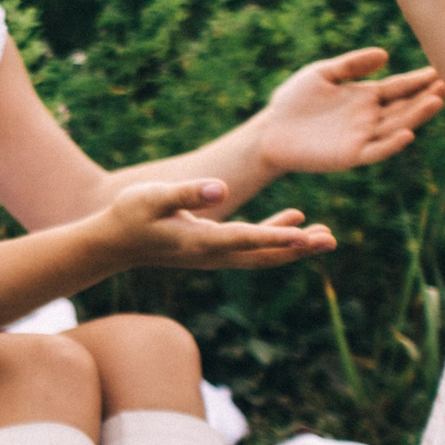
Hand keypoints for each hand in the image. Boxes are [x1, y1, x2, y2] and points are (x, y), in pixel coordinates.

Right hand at [104, 178, 336, 271]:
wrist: (113, 242)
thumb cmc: (129, 215)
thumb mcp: (153, 197)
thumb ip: (187, 192)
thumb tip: (222, 188)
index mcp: (201, 242)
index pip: (247, 240)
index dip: (278, 237)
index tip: (306, 237)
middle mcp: (214, 254)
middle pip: (265, 255)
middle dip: (298, 249)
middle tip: (330, 240)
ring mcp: (215, 255)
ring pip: (264, 254)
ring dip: (295, 245)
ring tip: (326, 235)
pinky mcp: (214, 248)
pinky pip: (253, 245)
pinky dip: (275, 233)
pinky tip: (295, 218)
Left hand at [255, 48, 444, 175]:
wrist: (269, 131)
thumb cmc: (293, 101)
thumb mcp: (322, 74)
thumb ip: (351, 65)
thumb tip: (385, 55)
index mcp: (365, 96)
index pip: (399, 87)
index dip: (419, 80)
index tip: (441, 69)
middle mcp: (369, 117)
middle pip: (404, 106)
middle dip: (427, 95)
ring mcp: (362, 137)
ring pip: (396, 126)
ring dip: (417, 115)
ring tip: (437, 101)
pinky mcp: (350, 155)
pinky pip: (376, 150)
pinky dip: (392, 143)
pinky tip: (407, 133)